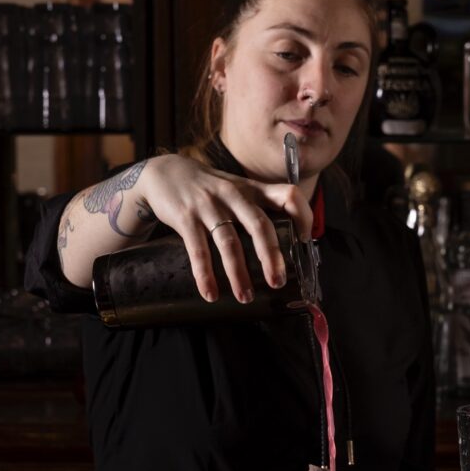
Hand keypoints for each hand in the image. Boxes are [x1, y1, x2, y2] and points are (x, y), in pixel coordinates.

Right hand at [140, 154, 313, 302]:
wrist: (164, 173)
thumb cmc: (209, 188)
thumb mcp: (238, 190)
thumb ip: (258, 210)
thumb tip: (282, 248)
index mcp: (253, 190)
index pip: (288, 195)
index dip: (302, 216)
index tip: (305, 240)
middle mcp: (235, 195)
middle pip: (260, 225)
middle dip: (271, 256)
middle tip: (277, 282)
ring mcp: (209, 206)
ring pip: (229, 242)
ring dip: (238, 273)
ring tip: (245, 297)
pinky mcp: (186, 218)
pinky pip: (198, 250)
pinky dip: (205, 275)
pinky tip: (211, 293)